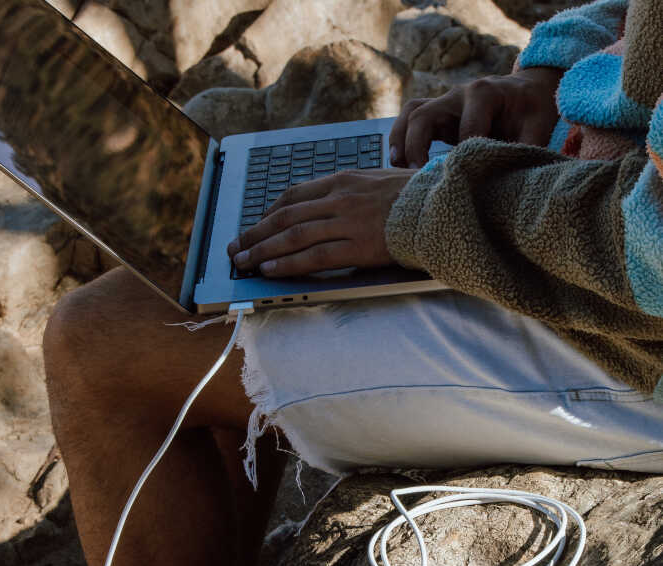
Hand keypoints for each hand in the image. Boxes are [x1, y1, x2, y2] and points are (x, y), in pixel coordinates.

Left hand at [227, 168, 415, 277]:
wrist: (447, 205)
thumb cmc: (419, 196)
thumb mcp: (381, 180)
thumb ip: (354, 191)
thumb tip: (335, 206)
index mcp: (344, 180)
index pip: (294, 195)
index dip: (269, 212)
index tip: (256, 224)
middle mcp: (340, 198)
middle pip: (285, 216)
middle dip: (255, 232)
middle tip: (235, 247)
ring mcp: (347, 222)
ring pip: (293, 236)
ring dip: (262, 249)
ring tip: (242, 261)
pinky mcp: (357, 247)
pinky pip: (314, 256)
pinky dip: (287, 263)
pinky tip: (269, 268)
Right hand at [389, 66, 563, 168]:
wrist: (528, 91)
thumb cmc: (532, 110)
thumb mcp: (538, 126)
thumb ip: (525, 148)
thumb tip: (512, 180)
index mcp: (484, 93)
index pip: (465, 129)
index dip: (462, 157)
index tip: (463, 182)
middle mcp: (458, 94)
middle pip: (424, 115)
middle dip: (416, 147)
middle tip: (417, 176)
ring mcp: (444, 102)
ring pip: (411, 114)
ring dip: (400, 141)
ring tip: (398, 169)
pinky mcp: (438, 114)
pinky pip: (409, 119)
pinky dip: (400, 139)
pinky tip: (398, 162)